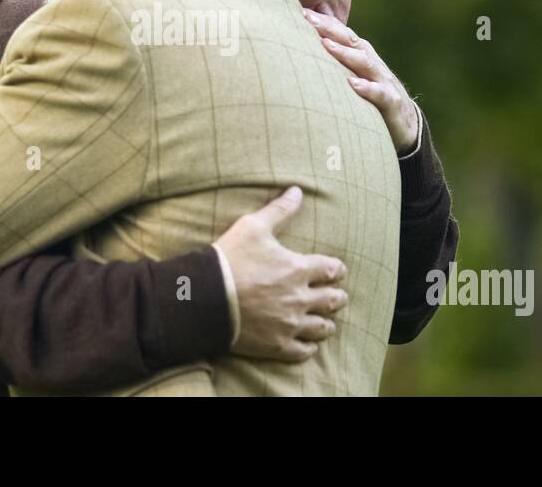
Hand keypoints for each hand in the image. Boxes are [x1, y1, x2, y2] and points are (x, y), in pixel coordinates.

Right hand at [213, 187, 349, 362]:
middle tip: (336, 296)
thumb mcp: (252, 226)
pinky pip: (304, 351)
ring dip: (326, 322)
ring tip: (325, 320)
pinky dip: (309, 347)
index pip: (332, 270)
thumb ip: (279, 210)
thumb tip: (297, 191)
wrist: (204, 297)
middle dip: (336, 296)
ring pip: (322, 327)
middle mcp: (300, 298)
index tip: (336, 271)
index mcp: (298, 269)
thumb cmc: (229, 259)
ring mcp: (289, 324)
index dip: (337, 270)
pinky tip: (308, 343)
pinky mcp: (276, 345)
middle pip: (333, 300)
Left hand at [304, 8, 419, 152]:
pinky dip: (366, 88)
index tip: (299, 11)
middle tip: (307, 18)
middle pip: (350, 41)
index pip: (340, 33)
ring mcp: (382, 80)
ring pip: (364, 62)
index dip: (322, 21)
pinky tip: (352, 84)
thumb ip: (332, 62)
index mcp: (360, 54)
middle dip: (329, 28)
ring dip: (345, 53)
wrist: (406, 122)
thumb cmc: (369, 95)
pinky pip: (379, 93)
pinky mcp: (390, 101)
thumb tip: (301, 51)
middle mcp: (371, 62)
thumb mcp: (351, 76)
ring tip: (325, 45)